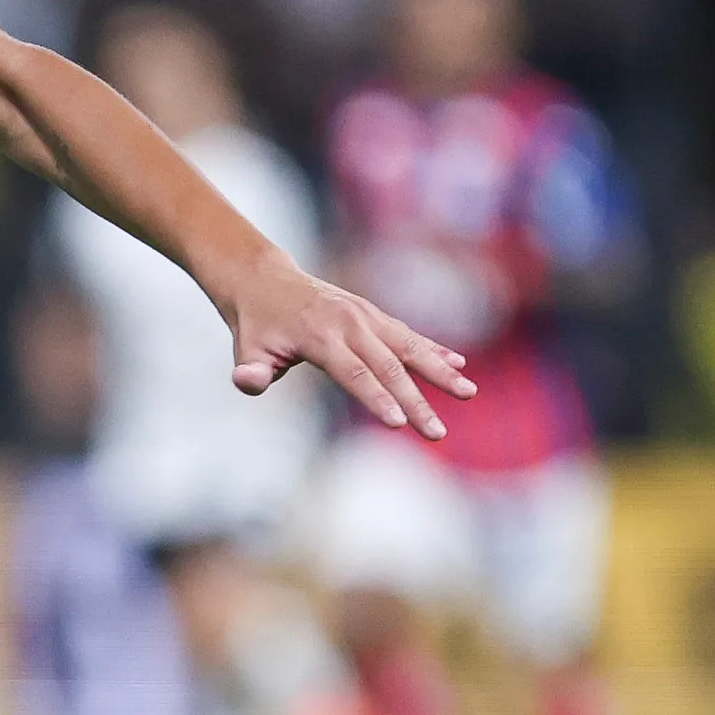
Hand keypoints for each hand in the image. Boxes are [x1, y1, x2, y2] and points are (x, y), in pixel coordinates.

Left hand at [226, 252, 474, 438]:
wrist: (264, 281)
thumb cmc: (255, 325)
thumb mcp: (245, 348)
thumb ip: (251, 371)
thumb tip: (248, 382)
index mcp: (320, 336)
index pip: (354, 374)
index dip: (376, 399)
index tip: (399, 424)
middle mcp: (349, 323)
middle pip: (389, 366)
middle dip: (416, 402)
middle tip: (437, 433)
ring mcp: (365, 315)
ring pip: (408, 346)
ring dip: (440, 371)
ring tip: (469, 393)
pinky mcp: (373, 314)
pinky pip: (407, 334)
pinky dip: (433, 349)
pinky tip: (459, 365)